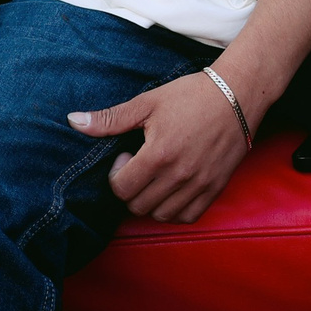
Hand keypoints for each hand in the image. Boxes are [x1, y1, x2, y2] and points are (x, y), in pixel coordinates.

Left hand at [70, 71, 253, 223]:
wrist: (239, 94)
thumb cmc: (192, 95)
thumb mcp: (148, 102)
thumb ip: (110, 118)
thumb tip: (72, 121)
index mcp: (159, 154)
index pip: (121, 189)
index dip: (117, 175)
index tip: (128, 156)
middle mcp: (179, 175)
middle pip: (138, 206)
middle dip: (131, 189)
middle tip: (141, 166)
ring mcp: (199, 184)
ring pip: (161, 215)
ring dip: (152, 202)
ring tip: (156, 178)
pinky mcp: (216, 188)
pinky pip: (187, 216)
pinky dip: (175, 210)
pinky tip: (173, 189)